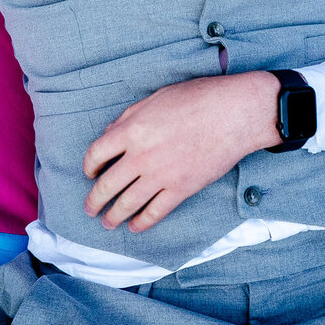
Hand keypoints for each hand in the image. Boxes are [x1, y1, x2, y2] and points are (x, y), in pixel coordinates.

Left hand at [81, 70, 282, 231]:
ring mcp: (161, 175)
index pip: (96, 154)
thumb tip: (111, 131)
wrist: (235, 113)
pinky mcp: (181, 189)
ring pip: (127, 204)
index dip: (88, 167)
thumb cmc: (199, 98)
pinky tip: (136, 226)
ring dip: (113, 216)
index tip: (90, 173)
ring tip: (107, 223)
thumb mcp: (157, 97)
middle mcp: (141, 155)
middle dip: (94, 200)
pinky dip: (142, 222)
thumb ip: (130, 115)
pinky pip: (155, 212)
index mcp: (132, 129)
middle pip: (107, 185)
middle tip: (90, 208)